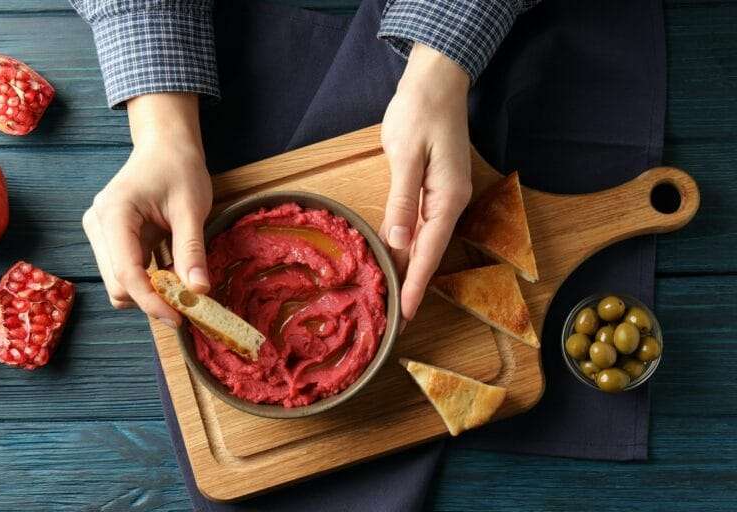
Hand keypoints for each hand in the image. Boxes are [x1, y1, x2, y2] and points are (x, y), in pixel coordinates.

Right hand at [82, 93, 212, 326]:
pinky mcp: (109, 239)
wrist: (166, 146)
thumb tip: (199, 291)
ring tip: (183, 287)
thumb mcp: (192, 208)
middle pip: (118, 284)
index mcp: (114, 213)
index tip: (179, 317)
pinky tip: (172, 275)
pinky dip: (149, 281)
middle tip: (189, 306)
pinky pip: (126, 272)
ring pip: (119, 283)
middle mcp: (98, 225)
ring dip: (150, 293)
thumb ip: (192, 249)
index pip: (126, 272)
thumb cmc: (179, 168)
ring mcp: (100, 233)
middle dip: (151, 300)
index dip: (151, 301)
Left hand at [380, 43, 472, 320]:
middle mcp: (451, 202)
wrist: (436, 82)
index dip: (415, 284)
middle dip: (413, 285)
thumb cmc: (420, 112)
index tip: (405, 315)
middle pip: (430, 252)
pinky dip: (409, 246)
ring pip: (426, 242)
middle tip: (395, 318)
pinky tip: (397, 260)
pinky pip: (422, 226)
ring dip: (410, 269)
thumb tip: (398, 241)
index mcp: (448, 197)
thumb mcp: (406, 155)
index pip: (430, 251)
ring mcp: (445, 196)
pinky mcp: (435, 189)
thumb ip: (403, 200)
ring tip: (394, 298)